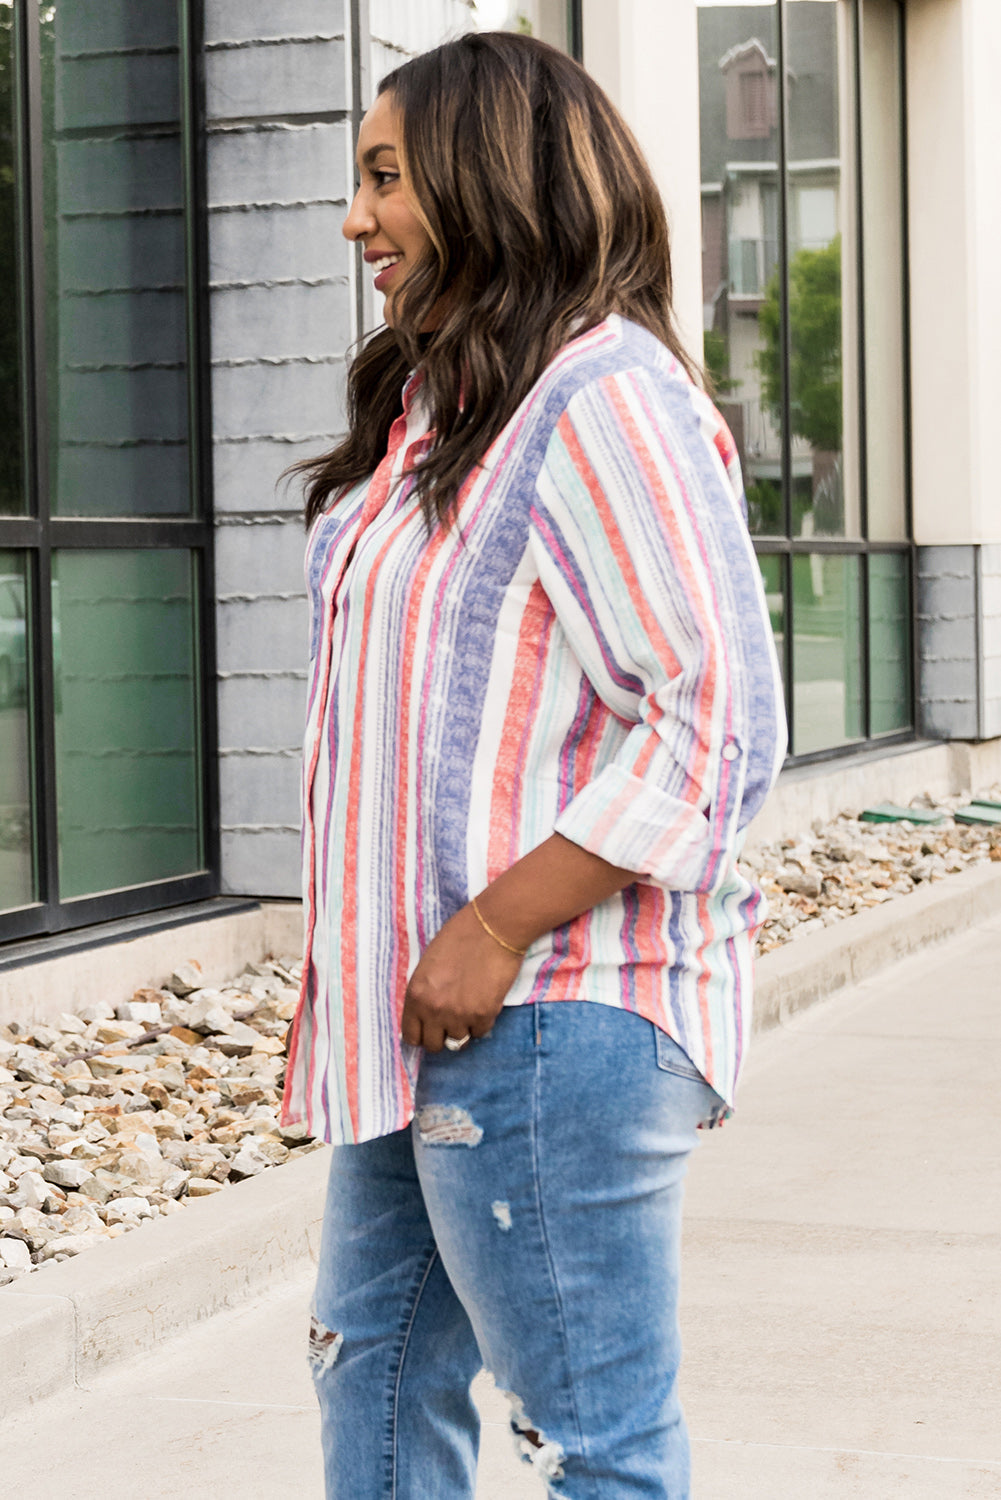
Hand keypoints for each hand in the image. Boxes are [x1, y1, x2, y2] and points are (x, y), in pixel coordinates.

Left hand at [401, 903, 523, 1051]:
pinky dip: (483, 1022)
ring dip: (464, 1028)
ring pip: (459, 1041)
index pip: (411, 1036)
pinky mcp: (484, 1015)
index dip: (422, 1033)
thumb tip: (426, 1013)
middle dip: (442, 1035)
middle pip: (433, 1045)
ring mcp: (459, 1014)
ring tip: (470, 1007)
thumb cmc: (461, 936)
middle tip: (451, 1022)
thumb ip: (425, 992)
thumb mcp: (429, 964)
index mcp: (416, 994)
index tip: (430, 1029)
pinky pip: (481, 1032)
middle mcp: (434, 1009)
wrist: (494, 927)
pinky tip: (484, 1001)